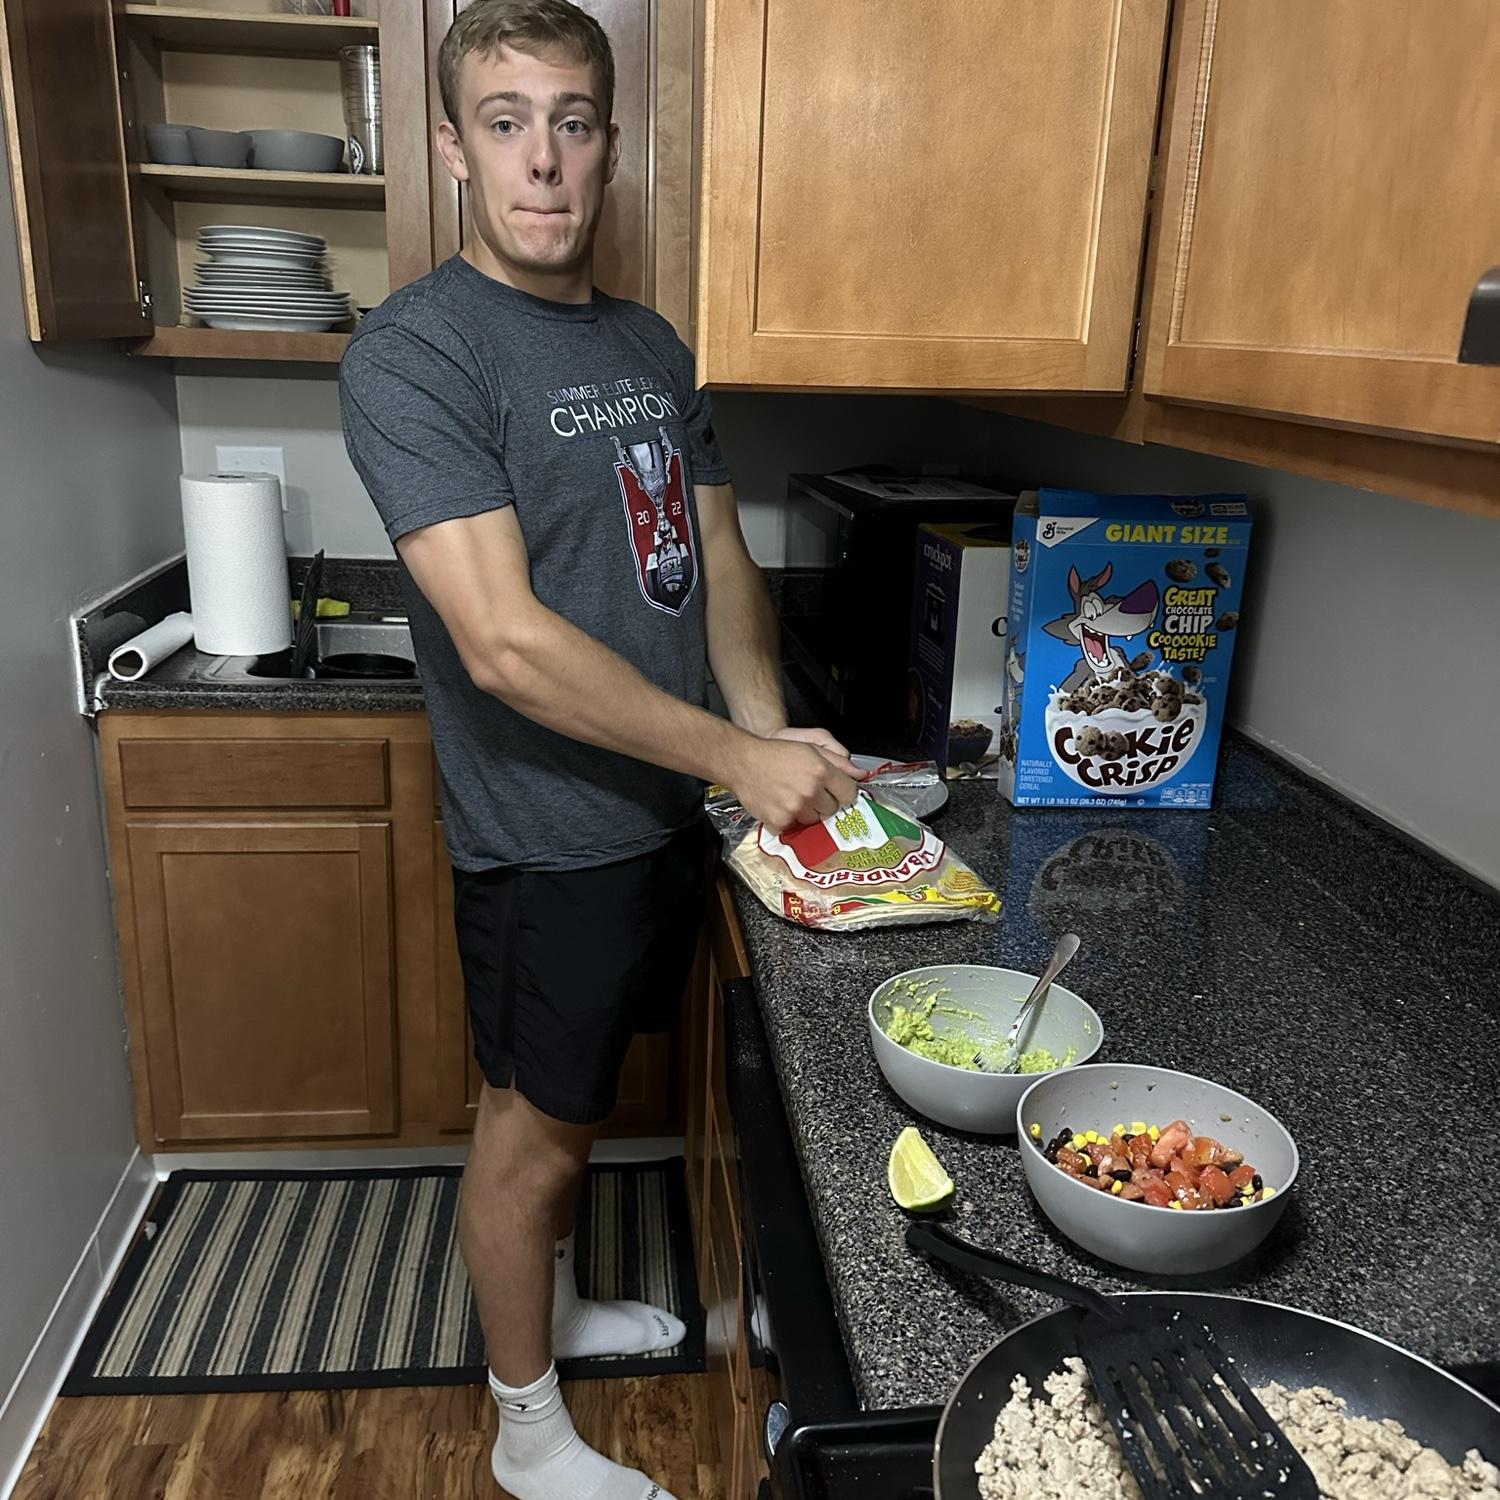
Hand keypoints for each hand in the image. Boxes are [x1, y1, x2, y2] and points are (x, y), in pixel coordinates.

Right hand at [728, 735, 859, 833]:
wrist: (743, 762)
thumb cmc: (776, 752)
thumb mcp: (811, 746)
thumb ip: (839, 761)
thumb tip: (861, 774)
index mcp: (821, 771)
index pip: (849, 792)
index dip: (842, 791)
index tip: (835, 789)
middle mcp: (810, 791)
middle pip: (833, 808)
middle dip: (824, 800)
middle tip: (808, 789)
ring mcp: (795, 808)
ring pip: (815, 820)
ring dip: (808, 811)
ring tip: (792, 796)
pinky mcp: (780, 821)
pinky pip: (795, 827)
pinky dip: (790, 819)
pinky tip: (781, 803)